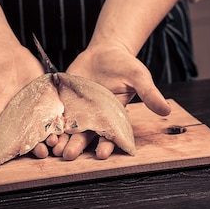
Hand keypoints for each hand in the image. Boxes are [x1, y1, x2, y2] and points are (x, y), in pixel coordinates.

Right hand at [0, 38, 52, 157]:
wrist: (0, 47)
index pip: (0, 132)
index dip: (7, 144)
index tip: (14, 155)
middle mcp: (14, 110)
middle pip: (24, 133)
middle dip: (32, 145)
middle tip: (42, 153)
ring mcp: (30, 103)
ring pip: (40, 125)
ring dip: (48, 135)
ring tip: (57, 143)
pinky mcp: (43, 94)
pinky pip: (52, 108)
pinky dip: (59, 118)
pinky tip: (69, 126)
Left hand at [53, 43, 170, 159]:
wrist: (104, 51)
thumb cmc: (124, 65)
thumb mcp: (139, 76)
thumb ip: (149, 94)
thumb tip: (166, 110)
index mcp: (113, 117)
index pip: (110, 136)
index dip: (106, 145)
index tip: (102, 153)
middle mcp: (94, 118)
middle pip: (85, 137)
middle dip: (77, 147)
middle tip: (68, 156)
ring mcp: (77, 110)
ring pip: (68, 130)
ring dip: (61, 139)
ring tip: (53, 148)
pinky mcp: (64, 101)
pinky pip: (56, 114)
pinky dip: (50, 123)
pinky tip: (42, 129)